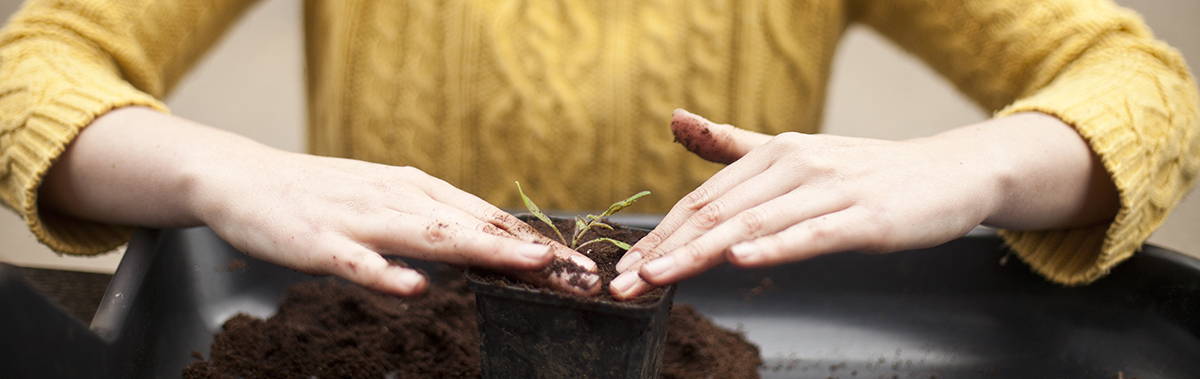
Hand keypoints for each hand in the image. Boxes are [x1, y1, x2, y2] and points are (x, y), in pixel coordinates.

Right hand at [193, 151, 600, 295]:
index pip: (488, 217)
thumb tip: (490, 239)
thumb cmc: (324, 195)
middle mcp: (398, 198)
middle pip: (473, 225)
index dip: (534, 242)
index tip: (579, 267)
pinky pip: (358, 262)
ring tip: (527, 263)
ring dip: (482, 249)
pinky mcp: (320, 243)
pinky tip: (415, 287)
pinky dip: (387, 274)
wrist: (245, 178)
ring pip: (429, 236)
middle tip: (575, 273)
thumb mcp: (389, 199)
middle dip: (527, 250)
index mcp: (417, 191)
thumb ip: (434, 220)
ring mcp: (360, 219)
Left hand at [608, 109, 1006, 298]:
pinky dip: (773, 246)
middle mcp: (796, 165)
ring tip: (657, 277)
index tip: (623, 267)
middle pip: (717, 213)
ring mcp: (831, 190)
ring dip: (698, 254)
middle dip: (664, 251)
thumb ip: (732, 145)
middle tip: (624, 284)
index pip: (703, 201)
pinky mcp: (866, 219)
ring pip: (752, 224)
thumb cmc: (865, 172)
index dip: (659, 234)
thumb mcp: (794, 153)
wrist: (948, 174)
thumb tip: (676, 120)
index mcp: (774, 153)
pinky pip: (811, 234)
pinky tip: (738, 259)